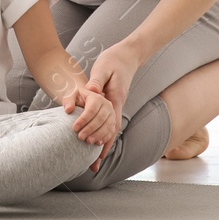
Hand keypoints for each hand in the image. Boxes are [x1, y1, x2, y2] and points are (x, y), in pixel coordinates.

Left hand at [63, 84, 117, 145]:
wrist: (87, 102)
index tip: (74, 128)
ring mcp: (111, 114)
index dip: (83, 120)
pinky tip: (97, 144)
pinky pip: (111, 131)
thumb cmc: (78, 100)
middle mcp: (107, 105)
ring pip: (107, 126)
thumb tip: (68, 109)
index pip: (91, 109)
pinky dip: (105, 138)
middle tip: (80, 137)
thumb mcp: (72, 96)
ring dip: (98, 135)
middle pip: (100, 119)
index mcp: (96, 97)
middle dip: (90, 129)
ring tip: (88, 141)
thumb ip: (68, 101)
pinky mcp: (113, 123)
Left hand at [80, 43, 140, 171]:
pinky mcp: (114, 101)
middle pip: (111, 132)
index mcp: (115, 99)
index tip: (95, 154)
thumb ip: (97, 81)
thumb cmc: (114, 59)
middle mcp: (118, 104)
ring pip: (111, 130)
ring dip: (104, 145)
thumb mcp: (103, 68)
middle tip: (92, 165)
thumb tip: (91, 93)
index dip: (103, 140)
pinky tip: (97, 141)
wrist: (127, 54)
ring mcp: (117, 104)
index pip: (110, 125)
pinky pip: (109, 122)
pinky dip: (105, 134)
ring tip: (95, 162)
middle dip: (102, 148)